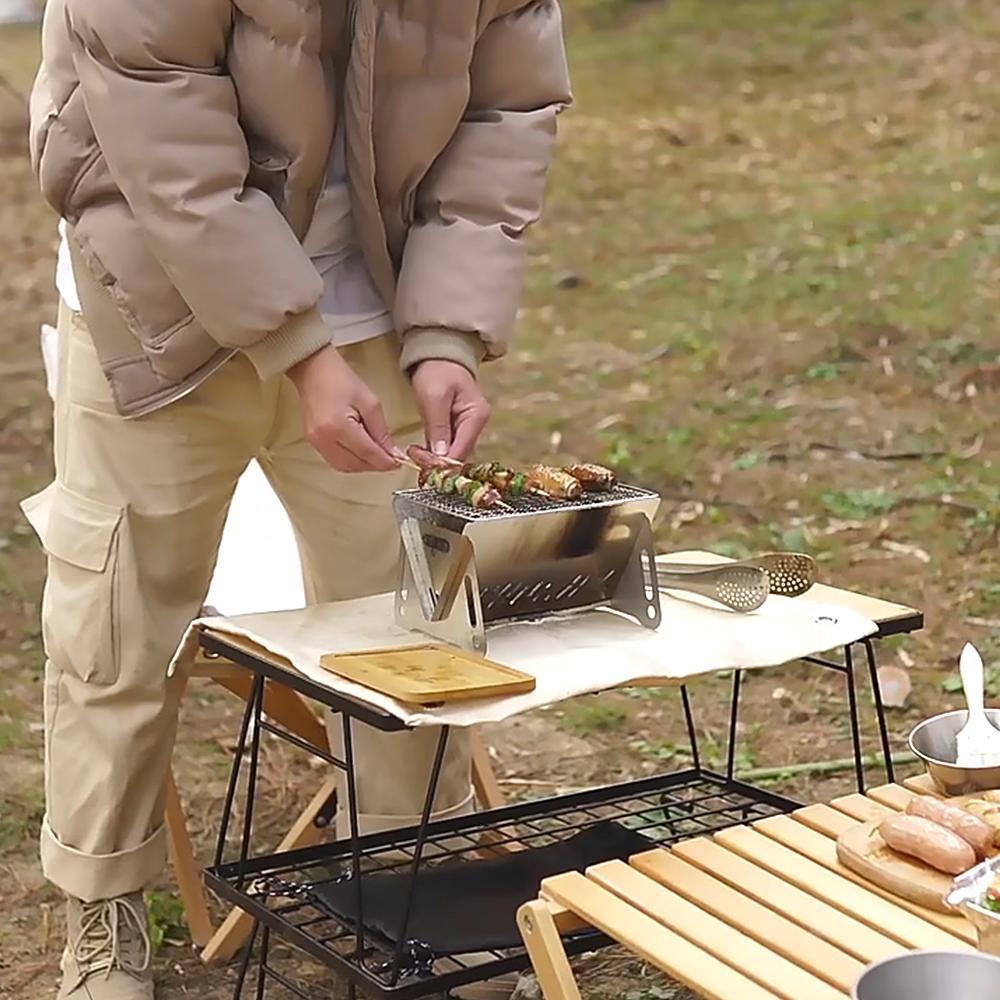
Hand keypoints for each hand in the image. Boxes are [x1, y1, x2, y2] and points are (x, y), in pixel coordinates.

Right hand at [288, 346, 402, 471]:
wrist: (313, 370)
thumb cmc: (341, 380)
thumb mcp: (369, 402)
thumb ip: (381, 431)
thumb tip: (392, 453)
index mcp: (338, 427)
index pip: (367, 453)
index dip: (385, 461)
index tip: (399, 462)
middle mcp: (323, 439)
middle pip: (355, 464)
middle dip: (375, 464)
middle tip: (390, 458)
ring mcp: (315, 442)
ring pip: (344, 467)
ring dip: (363, 465)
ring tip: (377, 455)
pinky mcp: (312, 442)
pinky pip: (335, 461)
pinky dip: (351, 461)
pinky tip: (361, 453)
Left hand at [411, 360, 491, 460]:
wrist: (438, 356)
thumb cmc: (437, 371)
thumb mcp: (434, 397)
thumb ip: (438, 426)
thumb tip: (441, 456)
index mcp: (477, 416)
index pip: (462, 448)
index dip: (443, 461)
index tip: (422, 464)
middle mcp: (476, 424)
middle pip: (460, 453)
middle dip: (438, 461)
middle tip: (414, 458)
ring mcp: (468, 427)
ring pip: (454, 452)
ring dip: (436, 458)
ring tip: (415, 455)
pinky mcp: (458, 428)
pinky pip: (449, 446)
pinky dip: (436, 451)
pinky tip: (422, 451)